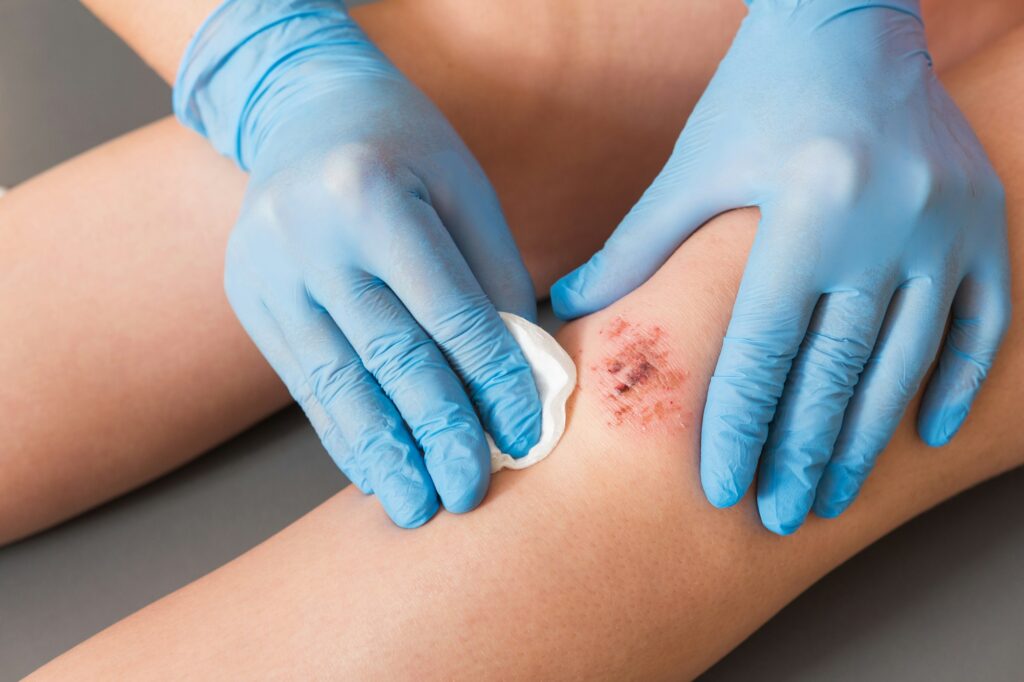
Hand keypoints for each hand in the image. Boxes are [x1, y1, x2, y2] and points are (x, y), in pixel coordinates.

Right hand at [174, 1, 540, 527]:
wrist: (305, 114)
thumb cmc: (407, 152)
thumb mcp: (465, 190)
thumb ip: (494, 281)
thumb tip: (522, 381)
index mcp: (371, 193)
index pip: (448, 310)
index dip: (493, 380)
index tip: (525, 435)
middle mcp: (307, 236)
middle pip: (387, 356)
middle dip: (436, 433)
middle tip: (469, 493)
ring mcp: (267, 271)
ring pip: (336, 382)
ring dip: (382, 453)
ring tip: (417, 508)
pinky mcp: (250, 300)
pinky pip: (304, 382)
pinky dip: (344, 432)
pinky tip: (374, 471)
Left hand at [550, 0, 1009, 532]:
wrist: (849, 22)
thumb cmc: (756, 97)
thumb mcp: (692, 167)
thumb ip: (634, 245)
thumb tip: (565, 307)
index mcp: (803, 209)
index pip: (764, 346)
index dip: (741, 425)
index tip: (725, 489)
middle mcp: (882, 222)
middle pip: (834, 368)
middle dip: (800, 452)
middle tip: (778, 516)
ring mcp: (943, 225)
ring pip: (905, 359)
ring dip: (866, 438)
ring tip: (830, 496)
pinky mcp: (982, 221)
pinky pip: (982, 320)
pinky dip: (954, 381)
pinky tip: (921, 436)